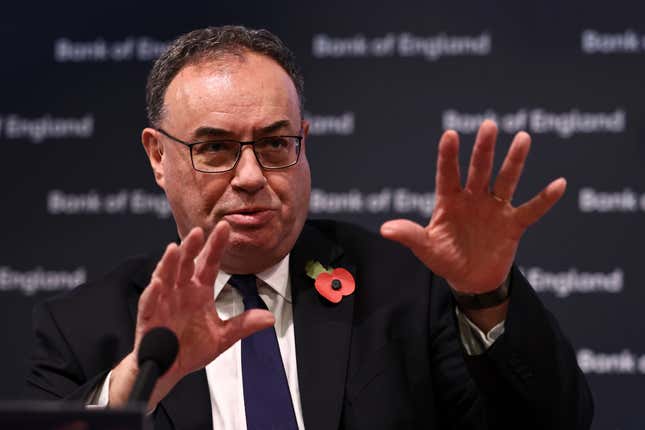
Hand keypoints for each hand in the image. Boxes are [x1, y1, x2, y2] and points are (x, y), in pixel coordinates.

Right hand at [109, 221, 274, 407]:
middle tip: (197, 232)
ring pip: (165, 278)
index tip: (225, 227)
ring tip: (174, 249)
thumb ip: (243, 325)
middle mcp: (181, 292)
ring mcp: (163, 303)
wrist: (169, 371)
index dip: (216, 246)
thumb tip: (270, 318)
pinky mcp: (149, 319)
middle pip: (186, 265)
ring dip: (169, 264)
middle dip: (191, 248)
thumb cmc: (190, 348)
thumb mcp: (222, 337)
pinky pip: (149, 304)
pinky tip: (157, 283)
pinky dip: (152, 293)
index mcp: (200, 291)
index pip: (209, 263)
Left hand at [380, 120, 565, 293]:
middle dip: (484, 149)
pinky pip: (531, 210)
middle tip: (489, 125)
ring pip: (505, 181)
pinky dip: (544, 199)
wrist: (470, 280)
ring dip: (514, 161)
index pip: (448, 174)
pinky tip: (559, 184)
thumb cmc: (445, 259)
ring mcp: (494, 209)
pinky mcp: (513, 225)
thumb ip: (410, 236)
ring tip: (523, 138)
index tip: (450, 134)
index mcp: (449, 201)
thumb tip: (385, 229)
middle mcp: (473, 199)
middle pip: (479, 170)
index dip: (448, 156)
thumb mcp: (426, 248)